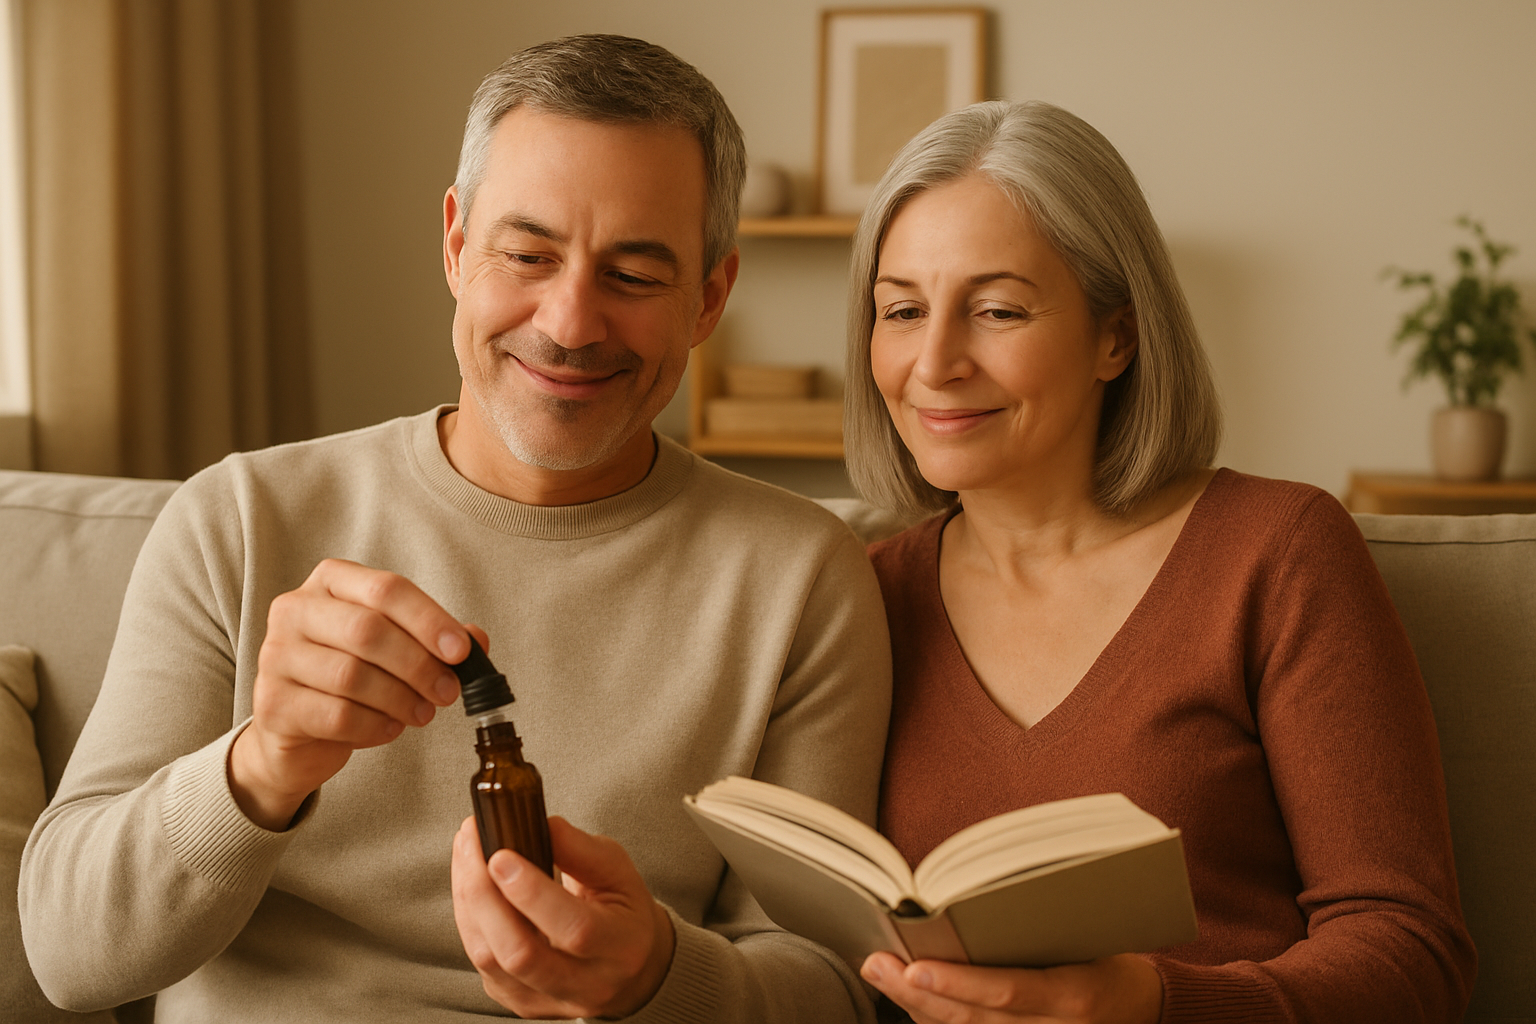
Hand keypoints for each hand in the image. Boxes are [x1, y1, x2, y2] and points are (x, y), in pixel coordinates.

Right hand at [229, 558, 485, 830]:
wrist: (297, 731)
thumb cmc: (351, 677)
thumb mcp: (394, 648)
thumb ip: (435, 639)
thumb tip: (477, 640)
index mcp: (330, 582)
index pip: (386, 589)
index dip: (429, 620)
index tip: (462, 651)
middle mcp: (294, 610)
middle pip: (367, 631)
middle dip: (418, 665)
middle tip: (448, 691)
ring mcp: (276, 656)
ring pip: (351, 675)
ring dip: (400, 698)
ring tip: (423, 713)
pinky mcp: (271, 703)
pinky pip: (336, 715)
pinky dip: (375, 725)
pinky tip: (390, 727)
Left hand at [451, 815, 675, 1017]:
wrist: (630, 965)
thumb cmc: (622, 911)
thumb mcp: (619, 871)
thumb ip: (581, 849)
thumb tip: (540, 826)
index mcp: (622, 947)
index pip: (575, 929)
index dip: (532, 894)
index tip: (502, 854)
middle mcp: (587, 984)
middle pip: (520, 953)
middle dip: (484, 896)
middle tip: (472, 845)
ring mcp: (550, 1000)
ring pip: (491, 960)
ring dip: (468, 902)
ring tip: (465, 853)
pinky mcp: (521, 1003)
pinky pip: (481, 963)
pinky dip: (469, 918)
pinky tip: (469, 883)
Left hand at [861, 951, 1162, 1023]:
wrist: (1150, 1009)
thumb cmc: (1114, 957)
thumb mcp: (1088, 937)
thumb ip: (1035, 928)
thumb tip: (968, 901)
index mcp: (1075, 996)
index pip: (1007, 992)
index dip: (957, 983)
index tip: (914, 966)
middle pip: (974, 1019)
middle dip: (918, 993)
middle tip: (877, 963)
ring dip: (917, 1006)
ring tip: (882, 973)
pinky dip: (937, 1019)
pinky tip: (908, 996)